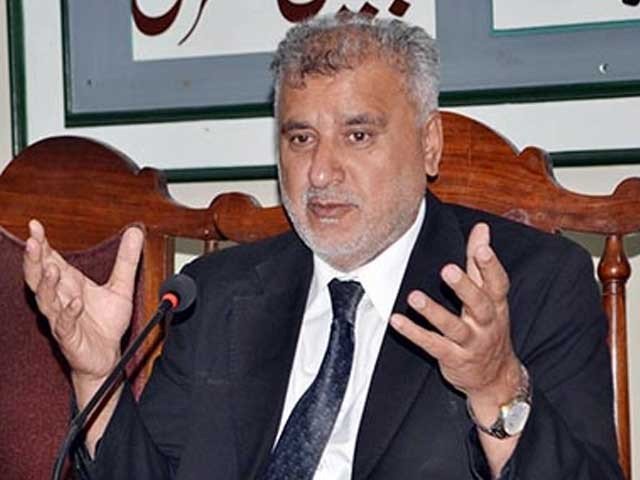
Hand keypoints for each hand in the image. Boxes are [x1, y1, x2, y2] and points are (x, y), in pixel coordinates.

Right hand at [23, 220, 143, 385]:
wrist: (108, 356)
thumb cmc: (107, 323)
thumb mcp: (121, 286)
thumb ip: (126, 260)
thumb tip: (135, 231)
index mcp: (70, 284)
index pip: (50, 259)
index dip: (42, 243)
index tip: (35, 225)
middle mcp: (61, 299)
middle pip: (39, 276)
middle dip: (34, 259)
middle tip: (33, 242)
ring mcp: (62, 318)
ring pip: (46, 299)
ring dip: (47, 283)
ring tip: (52, 268)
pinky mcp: (69, 337)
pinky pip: (64, 324)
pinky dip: (68, 313)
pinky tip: (75, 302)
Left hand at [390, 223, 521, 421]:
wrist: (495, 378)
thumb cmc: (489, 328)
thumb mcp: (490, 298)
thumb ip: (480, 263)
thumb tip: (482, 229)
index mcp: (496, 305)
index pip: (497, 283)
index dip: (491, 266)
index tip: (482, 248)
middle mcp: (486, 323)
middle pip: (479, 304)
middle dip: (464, 287)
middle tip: (448, 270)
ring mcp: (470, 343)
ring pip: (453, 327)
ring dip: (433, 312)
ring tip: (414, 297)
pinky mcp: (453, 358)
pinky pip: (432, 345)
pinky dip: (414, 333)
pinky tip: (397, 321)